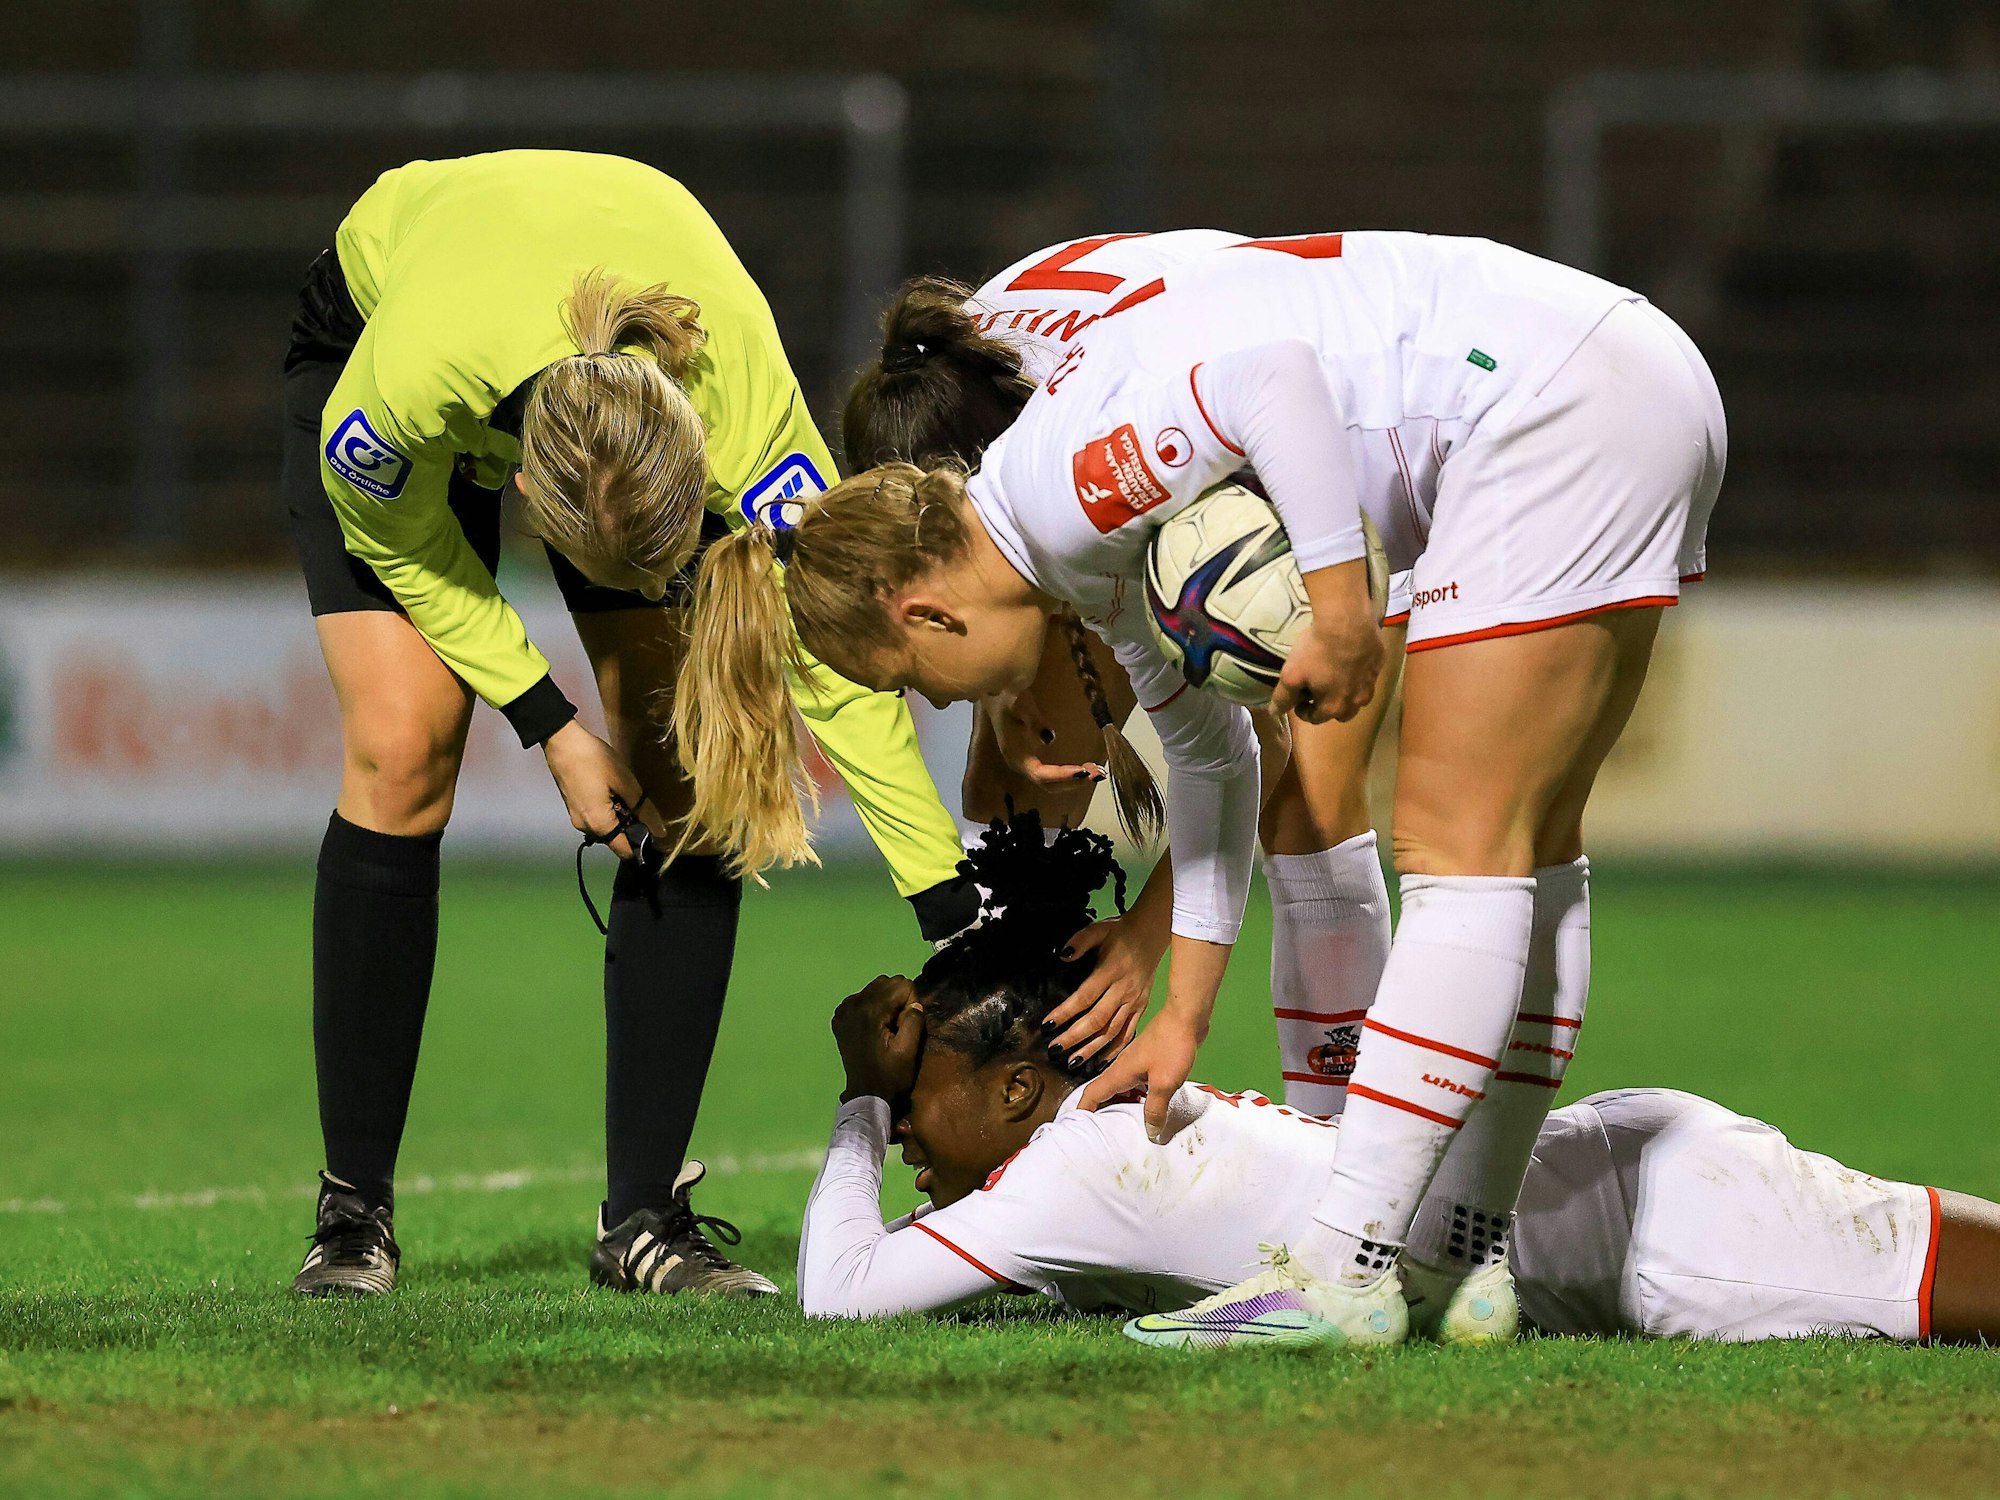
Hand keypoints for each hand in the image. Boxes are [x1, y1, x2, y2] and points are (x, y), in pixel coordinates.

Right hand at [542, 720, 657, 857]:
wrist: (562, 741)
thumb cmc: (594, 760)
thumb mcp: (625, 782)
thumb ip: (643, 809)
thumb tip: (660, 832)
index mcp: (599, 825)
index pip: (624, 851)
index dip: (642, 844)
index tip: (655, 830)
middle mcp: (585, 828)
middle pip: (615, 840)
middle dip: (631, 828)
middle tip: (641, 805)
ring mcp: (576, 818)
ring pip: (606, 829)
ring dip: (620, 818)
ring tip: (626, 795)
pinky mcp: (573, 808)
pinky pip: (596, 819)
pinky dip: (609, 812)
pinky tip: (613, 793)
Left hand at [832, 974, 924, 1103]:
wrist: (866, 1095)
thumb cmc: (891, 1075)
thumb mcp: (910, 1051)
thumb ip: (914, 1021)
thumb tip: (915, 1003)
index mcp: (870, 1012)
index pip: (901, 985)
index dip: (910, 1003)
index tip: (905, 1025)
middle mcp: (853, 1005)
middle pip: (886, 982)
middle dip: (897, 999)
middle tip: (897, 1026)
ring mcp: (843, 1011)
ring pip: (874, 987)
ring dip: (885, 1001)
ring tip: (886, 1026)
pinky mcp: (839, 1018)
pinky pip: (861, 998)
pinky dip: (870, 1006)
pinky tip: (873, 1026)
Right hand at [982, 692, 1104, 787]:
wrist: (992, 693)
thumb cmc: (1006, 696)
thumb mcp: (1019, 703)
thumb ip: (1034, 721)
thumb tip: (1050, 739)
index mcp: (1016, 755)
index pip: (1041, 774)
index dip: (1062, 776)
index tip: (1083, 770)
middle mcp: (1021, 764)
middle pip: (1049, 784)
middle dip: (1073, 782)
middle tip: (1098, 772)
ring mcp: (1027, 762)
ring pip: (1051, 782)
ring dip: (1074, 780)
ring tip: (1096, 770)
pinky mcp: (1032, 757)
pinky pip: (1052, 774)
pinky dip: (1069, 774)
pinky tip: (1084, 766)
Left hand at [1044, 913, 1169, 1063]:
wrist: (1153, 933)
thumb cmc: (1122, 932)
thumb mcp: (1099, 929)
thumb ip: (1080, 941)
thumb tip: (1063, 956)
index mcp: (1110, 971)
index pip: (1084, 997)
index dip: (1065, 1013)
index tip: (1048, 1025)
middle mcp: (1123, 990)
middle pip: (1097, 1020)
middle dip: (1074, 1037)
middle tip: (1055, 1048)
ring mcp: (1134, 1001)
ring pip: (1112, 1031)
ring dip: (1093, 1049)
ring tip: (1074, 1061)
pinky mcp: (1142, 1007)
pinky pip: (1129, 1033)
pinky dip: (1116, 1049)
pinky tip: (1102, 1061)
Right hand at [1077, 1004, 1206, 1143]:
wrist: (1186, 1017)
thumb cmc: (1172, 1046)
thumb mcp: (1164, 1083)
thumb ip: (1155, 1109)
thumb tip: (1151, 1134)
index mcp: (1119, 1073)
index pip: (1092, 1094)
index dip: (1082, 1111)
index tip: (1077, 1129)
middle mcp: (1122, 1068)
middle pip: (1104, 1094)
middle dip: (1099, 1113)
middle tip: (1102, 1134)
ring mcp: (1136, 1064)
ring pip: (1121, 1090)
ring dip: (1120, 1105)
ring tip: (1124, 1125)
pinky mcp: (1149, 1063)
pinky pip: (1136, 1085)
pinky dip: (1136, 1098)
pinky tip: (1147, 1106)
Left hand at [1272, 557, 1383, 724]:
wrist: (1347, 621)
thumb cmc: (1316, 651)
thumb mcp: (1291, 675)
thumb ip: (1283, 698)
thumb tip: (1275, 713)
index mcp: (1334, 707)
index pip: (1315, 718)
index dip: (1302, 709)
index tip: (1297, 698)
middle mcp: (1357, 701)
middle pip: (1340, 713)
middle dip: (1327, 705)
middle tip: (1316, 689)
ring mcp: (1371, 682)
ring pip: (1358, 696)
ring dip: (1345, 691)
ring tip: (1333, 675)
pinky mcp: (1380, 663)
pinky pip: (1368, 675)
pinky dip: (1357, 673)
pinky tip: (1348, 658)